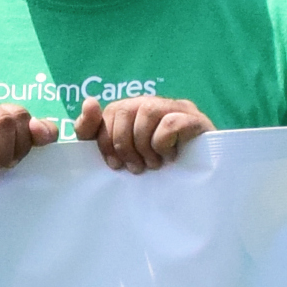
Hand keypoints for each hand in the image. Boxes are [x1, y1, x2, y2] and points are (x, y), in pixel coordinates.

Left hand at [70, 93, 208, 171]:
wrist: (197, 184)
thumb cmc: (154, 169)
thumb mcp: (118, 154)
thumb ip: (93, 131)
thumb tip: (89, 102)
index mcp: (136, 110)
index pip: (111, 111)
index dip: (106, 139)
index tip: (114, 164)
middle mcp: (156, 104)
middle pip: (126, 109)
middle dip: (124, 144)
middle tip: (135, 167)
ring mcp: (178, 108)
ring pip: (148, 111)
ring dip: (143, 144)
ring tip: (153, 164)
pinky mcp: (196, 119)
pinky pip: (171, 122)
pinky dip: (163, 143)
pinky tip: (169, 157)